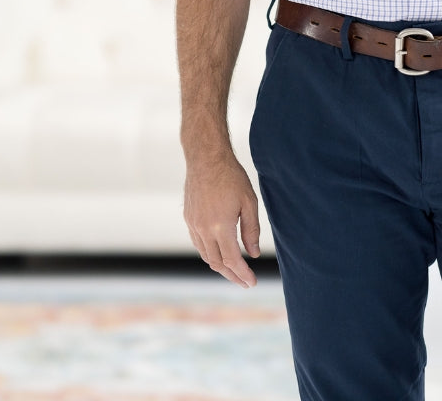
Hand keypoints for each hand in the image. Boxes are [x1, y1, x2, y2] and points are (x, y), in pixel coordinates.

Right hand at [183, 151, 261, 286]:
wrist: (206, 158)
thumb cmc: (231, 177)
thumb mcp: (249, 202)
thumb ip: (251, 230)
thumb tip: (253, 254)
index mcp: (220, 226)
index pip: (232, 260)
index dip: (242, 274)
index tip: (252, 282)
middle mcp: (203, 230)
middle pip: (217, 263)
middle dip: (232, 275)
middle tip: (244, 282)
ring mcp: (193, 224)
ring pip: (206, 255)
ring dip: (220, 266)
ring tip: (234, 271)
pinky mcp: (189, 218)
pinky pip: (198, 244)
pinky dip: (210, 253)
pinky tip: (219, 252)